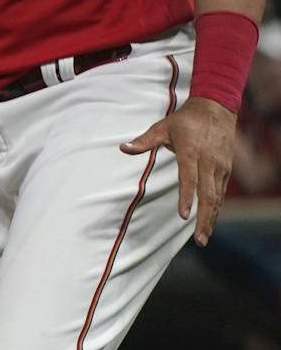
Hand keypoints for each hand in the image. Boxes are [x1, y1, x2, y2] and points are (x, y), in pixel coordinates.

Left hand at [121, 96, 236, 244]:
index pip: (189, 179)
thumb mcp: (162, 127)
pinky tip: (210, 222)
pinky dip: (216, 209)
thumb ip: (144, 141)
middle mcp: (209, 162)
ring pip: (217, 197)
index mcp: (191, 153)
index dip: (186, 197)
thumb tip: (122, 148)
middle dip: (204, 219)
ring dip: (211, 218)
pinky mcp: (226, 169)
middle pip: (208, 195)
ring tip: (203, 238)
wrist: (216, 108)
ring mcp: (220, 167)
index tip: (183, 216)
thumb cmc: (184, 120)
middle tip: (199, 241)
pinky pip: (221, 193)